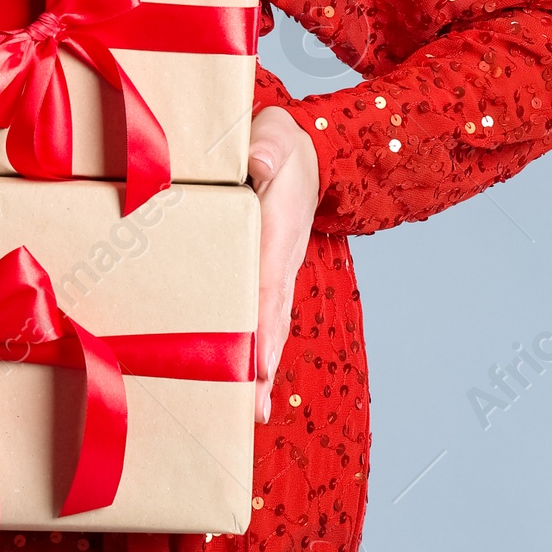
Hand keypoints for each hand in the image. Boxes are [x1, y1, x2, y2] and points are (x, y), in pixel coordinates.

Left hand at [247, 106, 321, 424]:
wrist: (305, 151)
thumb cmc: (280, 143)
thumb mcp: (274, 137)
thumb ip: (267, 149)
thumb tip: (260, 161)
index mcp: (278, 229)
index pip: (268, 281)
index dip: (262, 322)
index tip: (259, 360)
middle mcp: (282, 259)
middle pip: (274, 318)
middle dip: (264, 364)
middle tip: (254, 407)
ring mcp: (279, 271)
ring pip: (271, 325)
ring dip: (261, 368)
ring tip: (252, 414)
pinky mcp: (270, 276)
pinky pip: (263, 316)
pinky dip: (257, 350)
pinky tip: (246, 383)